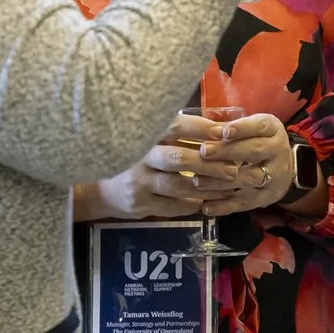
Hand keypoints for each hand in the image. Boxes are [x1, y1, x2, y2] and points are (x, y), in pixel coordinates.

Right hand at [77, 114, 244, 219]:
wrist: (100, 188)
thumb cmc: (134, 159)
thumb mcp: (150, 140)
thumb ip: (177, 134)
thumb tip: (219, 128)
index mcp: (146, 133)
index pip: (176, 126)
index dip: (201, 129)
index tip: (225, 133)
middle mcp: (140, 155)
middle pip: (177, 157)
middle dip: (208, 163)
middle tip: (233, 169)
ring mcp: (139, 181)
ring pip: (176, 184)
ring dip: (205, 188)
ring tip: (226, 189)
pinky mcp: (140, 203)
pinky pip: (170, 206)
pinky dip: (190, 204)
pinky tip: (206, 203)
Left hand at [186, 111, 296, 216]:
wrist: (285, 168)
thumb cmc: (258, 141)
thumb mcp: (251, 128)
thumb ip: (229, 127)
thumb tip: (203, 128)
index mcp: (273, 129)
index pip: (260, 126)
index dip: (242, 128)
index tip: (223, 131)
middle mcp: (278, 151)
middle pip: (255, 150)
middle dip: (228, 151)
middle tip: (204, 151)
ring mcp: (275, 176)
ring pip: (250, 178)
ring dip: (223, 181)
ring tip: (198, 181)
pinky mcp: (267, 197)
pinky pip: (246, 203)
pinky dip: (225, 206)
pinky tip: (207, 207)